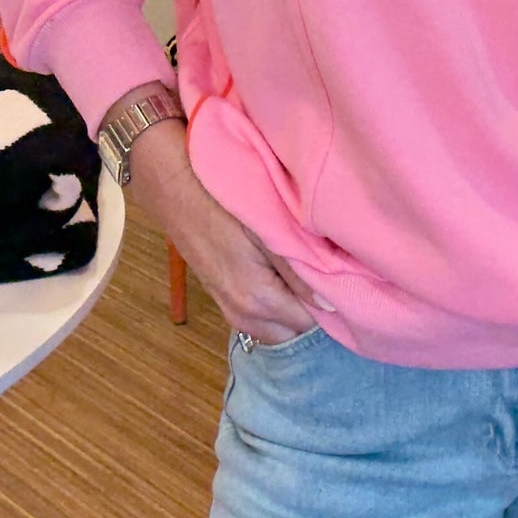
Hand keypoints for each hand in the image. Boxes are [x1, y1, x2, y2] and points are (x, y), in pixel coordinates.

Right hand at [123, 114, 332, 343]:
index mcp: (258, 300)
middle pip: (294, 329)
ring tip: (306, 271)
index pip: (311, 321)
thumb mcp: (267, 230)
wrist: (175, 188)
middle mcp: (244, 315)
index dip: (329, 300)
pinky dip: (275, 304)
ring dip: (293, 306)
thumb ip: (298, 270)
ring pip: (277, 326)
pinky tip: (281, 274)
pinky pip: (260, 317)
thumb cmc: (225, 202)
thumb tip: (330, 305)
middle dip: (312, 307)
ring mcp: (230, 309)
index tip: (341, 277)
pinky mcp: (221, 298)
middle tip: (326, 272)